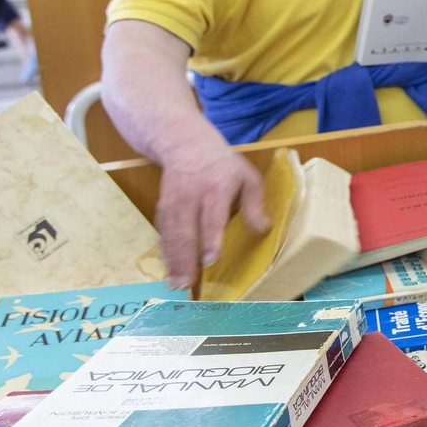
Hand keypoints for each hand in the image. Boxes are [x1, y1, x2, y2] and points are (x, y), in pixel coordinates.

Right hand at [154, 137, 269, 288]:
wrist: (184, 143)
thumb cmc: (223, 165)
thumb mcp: (247, 176)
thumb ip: (254, 204)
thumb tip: (264, 229)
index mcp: (216, 188)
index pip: (211, 216)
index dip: (210, 238)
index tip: (210, 260)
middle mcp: (191, 196)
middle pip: (185, 230)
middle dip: (185, 258)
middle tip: (187, 283)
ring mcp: (173, 202)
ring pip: (170, 234)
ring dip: (172, 260)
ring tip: (176, 284)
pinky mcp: (162, 207)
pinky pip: (162, 231)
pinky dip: (164, 251)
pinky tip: (168, 269)